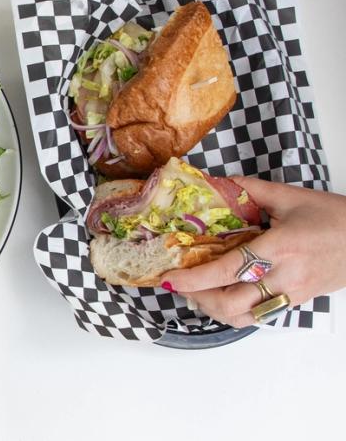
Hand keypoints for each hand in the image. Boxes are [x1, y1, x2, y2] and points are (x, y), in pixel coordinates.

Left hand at [161, 178, 345, 327]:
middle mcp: (284, 277)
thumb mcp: (290, 196)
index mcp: (279, 248)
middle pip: (230, 304)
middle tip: (179, 283)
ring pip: (242, 317)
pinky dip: (233, 311)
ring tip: (196, 292)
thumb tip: (215, 181)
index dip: (194, 278)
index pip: (227, 270)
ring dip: (213, 309)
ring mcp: (291, 293)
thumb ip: (249, 189)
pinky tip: (221, 295)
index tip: (170, 278)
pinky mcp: (296, 301)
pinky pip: (257, 315)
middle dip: (197, 297)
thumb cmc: (335, 218)